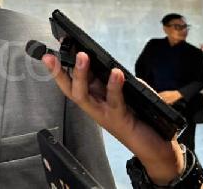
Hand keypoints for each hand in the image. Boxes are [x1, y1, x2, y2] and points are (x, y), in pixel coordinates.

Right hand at [42, 53, 183, 184]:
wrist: (154, 148)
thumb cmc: (139, 120)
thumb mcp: (124, 95)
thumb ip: (115, 82)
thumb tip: (111, 67)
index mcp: (94, 98)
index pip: (71, 82)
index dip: (58, 69)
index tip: (48, 54)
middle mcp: (94, 107)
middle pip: (70, 89)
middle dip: (58, 72)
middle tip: (51, 56)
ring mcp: (104, 114)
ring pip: (84, 95)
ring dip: (81, 75)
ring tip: (82, 56)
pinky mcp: (119, 119)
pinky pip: (114, 101)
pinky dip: (114, 86)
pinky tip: (116, 72)